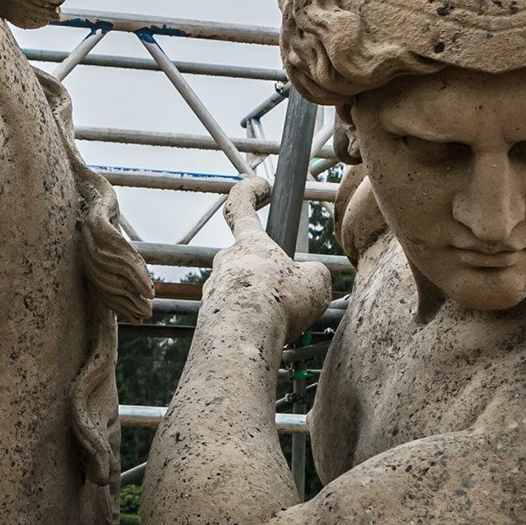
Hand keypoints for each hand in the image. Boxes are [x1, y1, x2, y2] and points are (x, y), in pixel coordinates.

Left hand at [206, 179, 334, 339]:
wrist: (242, 339)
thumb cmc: (278, 303)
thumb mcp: (315, 282)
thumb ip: (314, 274)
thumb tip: (309, 279)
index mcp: (250, 243)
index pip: (241, 206)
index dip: (249, 191)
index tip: (261, 185)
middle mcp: (227, 261)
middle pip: (245, 256)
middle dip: (266, 270)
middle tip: (287, 291)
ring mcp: (214, 288)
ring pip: (240, 288)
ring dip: (259, 299)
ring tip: (281, 322)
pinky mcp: (210, 316)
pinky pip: (234, 314)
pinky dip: (250, 322)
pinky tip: (264, 337)